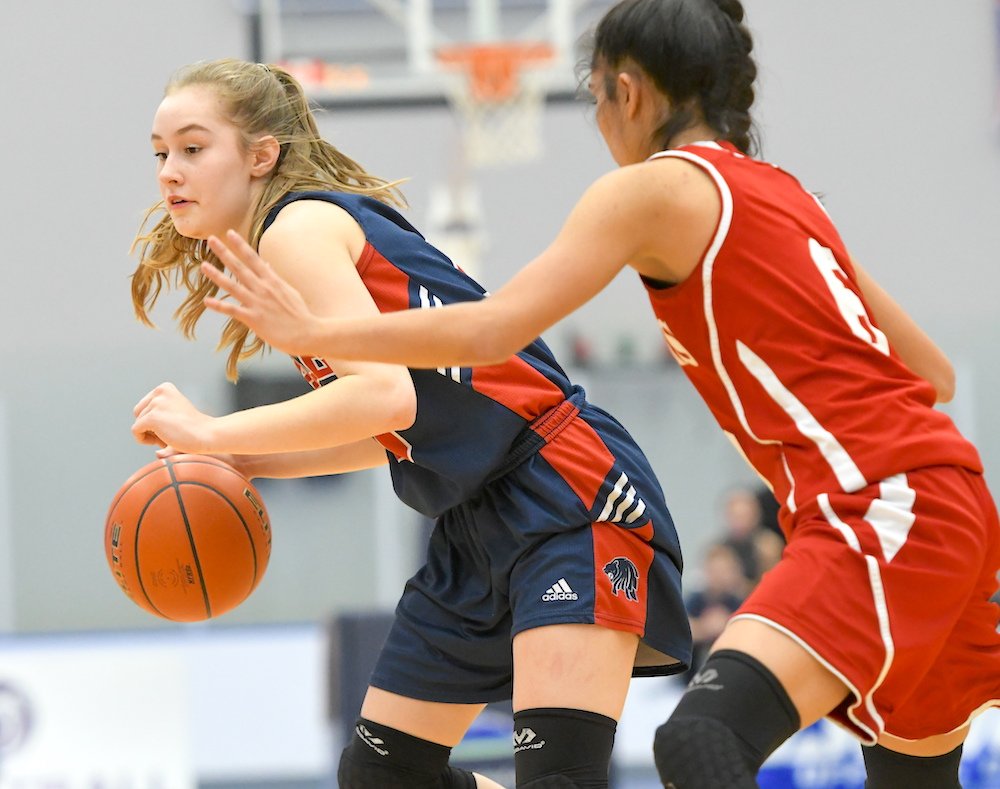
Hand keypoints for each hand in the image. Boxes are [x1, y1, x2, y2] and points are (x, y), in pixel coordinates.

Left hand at [132, 382, 214, 454]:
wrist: (208, 435)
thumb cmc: (195, 429)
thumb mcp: (175, 413)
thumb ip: (160, 415)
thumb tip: (153, 446)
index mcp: (165, 388)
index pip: (144, 406)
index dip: (153, 420)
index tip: (170, 426)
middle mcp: (159, 392)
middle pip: (138, 413)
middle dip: (149, 427)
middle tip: (169, 433)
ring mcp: (156, 404)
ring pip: (137, 423)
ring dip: (150, 434)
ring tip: (170, 436)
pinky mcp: (152, 417)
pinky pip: (135, 431)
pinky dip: (143, 440)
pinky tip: (162, 442)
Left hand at [202, 230, 321, 356]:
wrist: (308, 333)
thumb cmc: (300, 314)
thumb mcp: (290, 291)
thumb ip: (276, 278)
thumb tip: (267, 266)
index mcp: (272, 281)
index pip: (253, 258)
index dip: (240, 245)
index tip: (229, 233)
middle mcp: (263, 289)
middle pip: (240, 267)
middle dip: (224, 252)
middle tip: (211, 239)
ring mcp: (257, 303)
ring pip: (232, 286)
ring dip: (216, 275)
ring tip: (203, 265)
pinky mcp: (253, 319)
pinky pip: (233, 310)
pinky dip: (219, 306)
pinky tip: (207, 301)